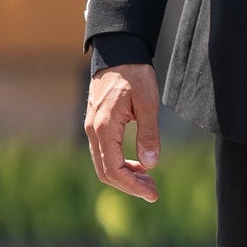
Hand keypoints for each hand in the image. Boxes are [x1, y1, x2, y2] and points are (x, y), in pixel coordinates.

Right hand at [85, 63, 161, 203]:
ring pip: (104, 164)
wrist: (118, 53)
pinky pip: (105, 153)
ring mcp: (92, 128)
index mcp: (104, 127)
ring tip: (149, 180)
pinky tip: (138, 164)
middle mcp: (93, 131)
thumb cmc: (134, 75)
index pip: (114, 169)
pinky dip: (120, 164)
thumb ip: (149, 134)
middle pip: (106, 172)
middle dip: (129, 186)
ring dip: (125, 176)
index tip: (153, 194)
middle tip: (153, 192)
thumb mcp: (148, 103)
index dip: (133, 186)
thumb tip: (151, 164)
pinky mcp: (97, 125)